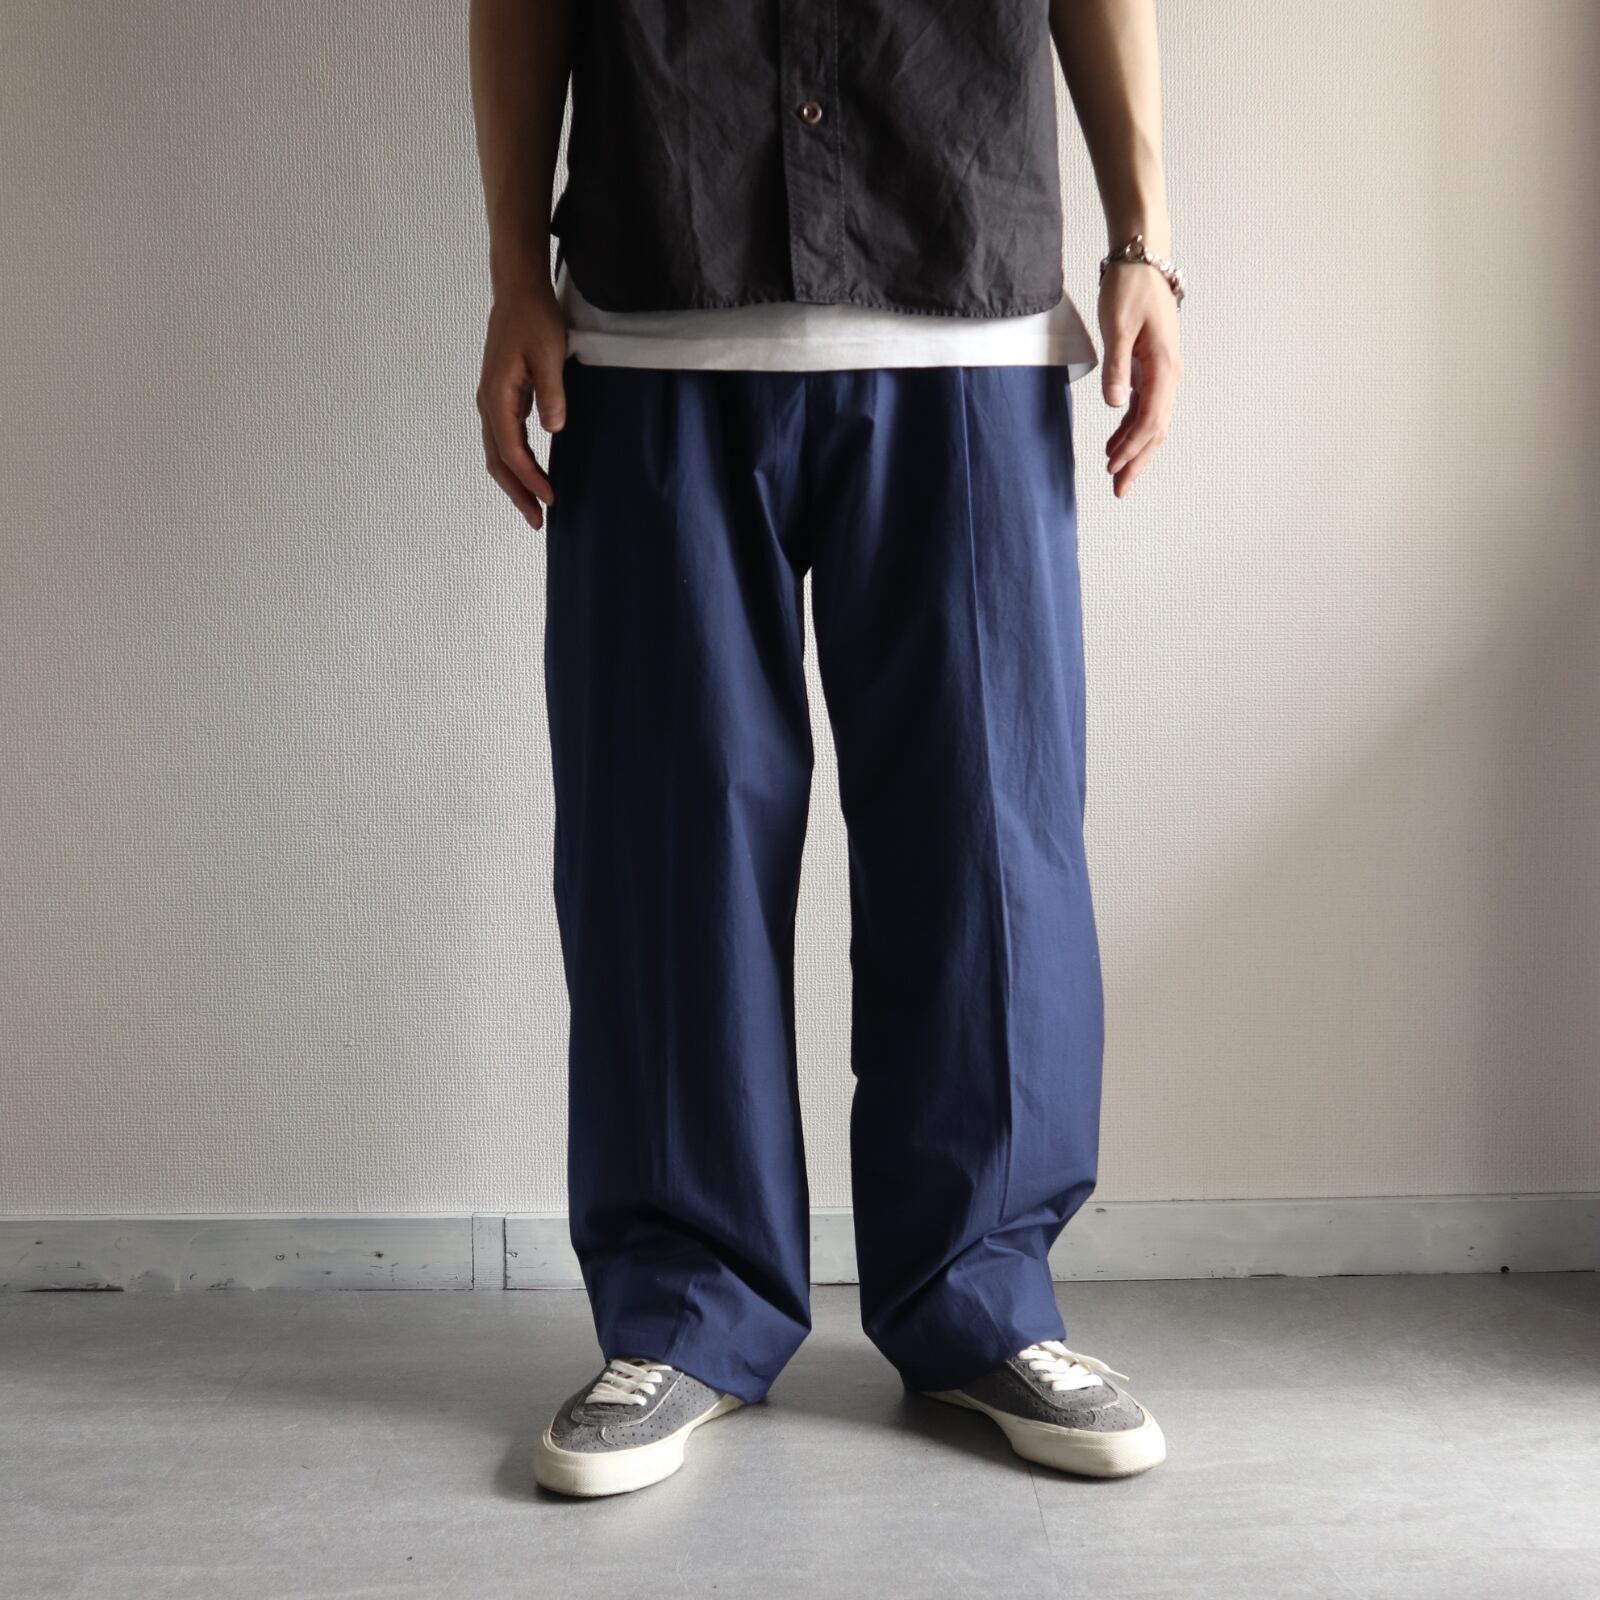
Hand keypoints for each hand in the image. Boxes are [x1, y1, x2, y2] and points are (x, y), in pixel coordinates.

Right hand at [477, 279, 567, 529]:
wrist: (518, 292)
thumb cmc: (535, 318)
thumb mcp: (550, 354)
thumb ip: (553, 393)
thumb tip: (554, 429)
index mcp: (497, 396)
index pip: (512, 451)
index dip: (531, 479)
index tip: (550, 499)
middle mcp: (488, 402)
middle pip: (497, 461)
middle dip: (517, 493)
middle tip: (538, 522)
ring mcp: (491, 401)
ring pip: (497, 453)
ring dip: (514, 482)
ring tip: (534, 507)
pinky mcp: (500, 398)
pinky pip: (504, 439)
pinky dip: (515, 462)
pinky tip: (532, 474)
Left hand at [1098, 262, 1181, 498]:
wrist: (1142, 261)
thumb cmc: (1129, 289)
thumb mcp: (1118, 328)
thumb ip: (1118, 368)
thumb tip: (1115, 406)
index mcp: (1165, 367)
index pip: (1150, 419)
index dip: (1133, 447)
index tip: (1114, 467)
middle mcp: (1169, 375)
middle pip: (1156, 429)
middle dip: (1138, 462)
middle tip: (1119, 490)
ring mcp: (1162, 373)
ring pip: (1151, 422)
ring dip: (1135, 450)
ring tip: (1115, 475)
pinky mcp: (1151, 369)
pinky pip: (1144, 408)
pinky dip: (1130, 429)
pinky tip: (1114, 444)